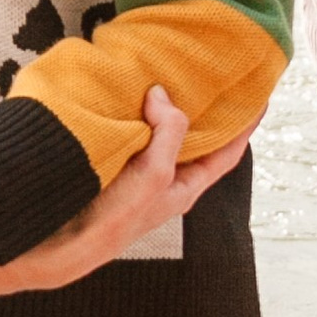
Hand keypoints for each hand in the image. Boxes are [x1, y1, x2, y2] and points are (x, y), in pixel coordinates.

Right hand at [0, 86, 247, 296]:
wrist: (56, 243)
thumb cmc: (112, 218)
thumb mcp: (153, 175)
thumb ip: (168, 133)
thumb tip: (163, 95)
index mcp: (183, 187)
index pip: (226, 153)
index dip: (245, 127)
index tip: (260, 97)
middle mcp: (163, 179)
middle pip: (192, 138)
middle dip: (203, 110)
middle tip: (212, 74)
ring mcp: (135, 173)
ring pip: (158, 132)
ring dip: (164, 106)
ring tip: (169, 73)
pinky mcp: (109, 165)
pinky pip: (129, 131)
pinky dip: (132, 111)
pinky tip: (126, 92)